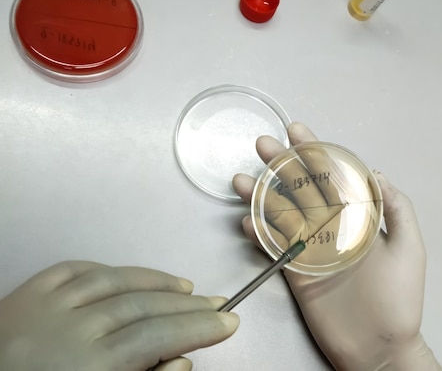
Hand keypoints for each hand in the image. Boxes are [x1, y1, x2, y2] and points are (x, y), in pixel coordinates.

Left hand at [0, 261, 238, 370]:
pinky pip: (75, 268)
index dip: (199, 328)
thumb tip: (182, 359)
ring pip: (114, 279)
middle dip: (187, 306)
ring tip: (186, 288)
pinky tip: (131, 275)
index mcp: (87, 367)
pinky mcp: (25, 293)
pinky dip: (108, 268)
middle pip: (142, 307)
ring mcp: (45, 305)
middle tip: (219, 304)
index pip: (157, 337)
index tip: (229, 322)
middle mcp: (68, 329)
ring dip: (156, 281)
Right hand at [233, 122, 441, 370]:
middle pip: (301, 188)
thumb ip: (396, 208)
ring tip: (242, 179)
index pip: (333, 177)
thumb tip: (378, 173)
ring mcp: (312, 248)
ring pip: (282, 214)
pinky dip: (259, 233)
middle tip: (262, 144)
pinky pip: (274, 247)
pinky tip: (246, 220)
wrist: (381, 346)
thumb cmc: (400, 298)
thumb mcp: (409, 248)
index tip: (298, 131)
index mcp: (358, 217)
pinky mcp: (297, 272)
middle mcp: (331, 227)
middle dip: (282, 164)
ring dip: (261, 195)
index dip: (315, 152)